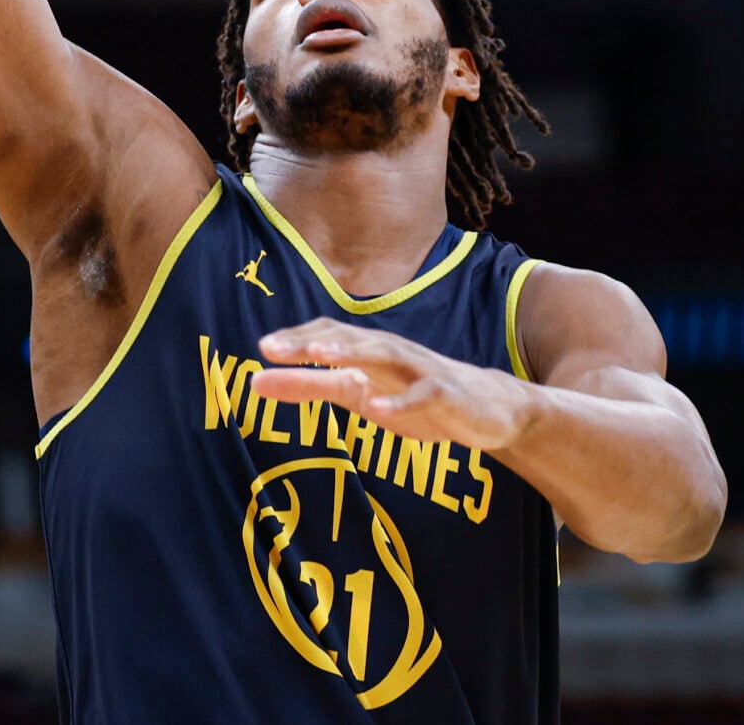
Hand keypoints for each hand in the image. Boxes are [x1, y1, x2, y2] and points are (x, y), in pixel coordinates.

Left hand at [252, 318, 538, 454]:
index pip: (328, 333)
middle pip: (349, 338)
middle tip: (272, 348)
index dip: (297, 338)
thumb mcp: (357, 394)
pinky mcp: (446, 395)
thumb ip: (309, 386)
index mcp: (367, 351)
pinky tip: (377, 408)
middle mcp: (391, 353)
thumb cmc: (414, 397)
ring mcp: (420, 370)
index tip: (263, 348)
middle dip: (310, 341)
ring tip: (319, 353)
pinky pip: (423, 394)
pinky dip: (400, 401)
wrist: (489, 410)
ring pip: (384, 354)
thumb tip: (254, 382)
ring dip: (350, 352)